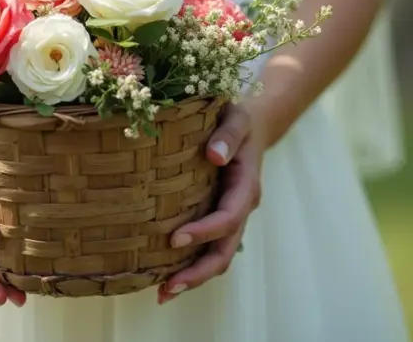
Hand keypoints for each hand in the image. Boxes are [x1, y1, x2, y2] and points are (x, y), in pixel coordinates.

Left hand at [157, 101, 265, 304]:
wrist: (249, 125)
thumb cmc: (237, 119)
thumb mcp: (236, 118)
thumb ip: (228, 134)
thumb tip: (215, 155)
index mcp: (246, 186)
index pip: (228, 217)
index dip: (204, 232)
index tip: (174, 239)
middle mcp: (240, 208)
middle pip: (225, 251)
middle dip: (198, 272)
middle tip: (168, 288)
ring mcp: (230, 217)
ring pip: (218, 256)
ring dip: (193, 277)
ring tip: (162, 294)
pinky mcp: (216, 218)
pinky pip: (207, 248)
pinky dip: (189, 265)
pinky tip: (163, 276)